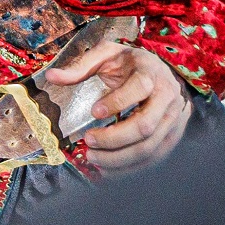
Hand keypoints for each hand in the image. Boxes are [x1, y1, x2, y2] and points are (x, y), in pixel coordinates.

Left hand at [46, 39, 187, 172]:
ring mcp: (172, 121)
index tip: (93, 112)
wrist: (163, 75)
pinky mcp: (171, 138)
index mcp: (151, 73)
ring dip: (118, 158)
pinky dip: (128, 168)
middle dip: (114, 138)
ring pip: (149, 147)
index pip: (139, 88)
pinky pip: (152, 159)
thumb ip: (80, 66)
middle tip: (88, 140)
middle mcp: (167, 98)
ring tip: (92, 157)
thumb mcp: (106, 55)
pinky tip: (106, 169)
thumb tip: (51, 77)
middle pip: (145, 126)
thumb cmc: (130, 64)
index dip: (116, 102)